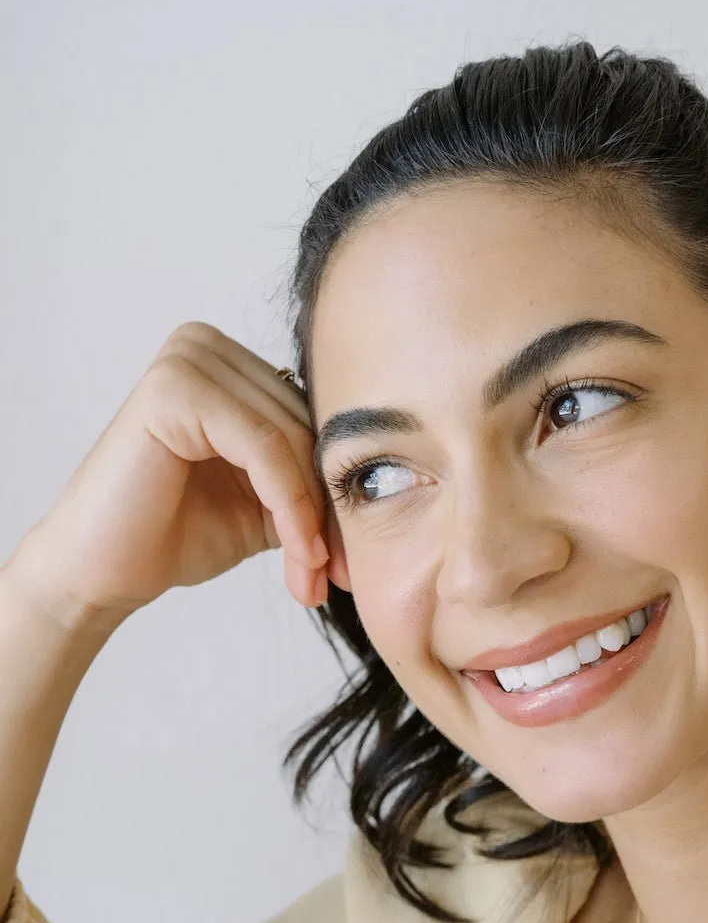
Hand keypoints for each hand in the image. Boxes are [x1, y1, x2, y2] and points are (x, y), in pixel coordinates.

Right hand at [4, 322, 329, 629]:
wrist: (105, 573)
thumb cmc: (179, 533)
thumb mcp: (269, 502)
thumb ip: (316, 482)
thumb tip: (388, 492)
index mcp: (230, 363)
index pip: (313, 418)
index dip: (336, 489)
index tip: (348, 558)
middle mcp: (208, 347)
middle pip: (307, 426)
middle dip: (327, 509)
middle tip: (334, 575)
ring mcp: (187, 359)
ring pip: (293, 440)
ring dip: (312, 517)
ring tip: (312, 575)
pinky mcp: (174, 388)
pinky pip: (265, 447)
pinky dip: (290, 505)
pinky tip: (299, 553)